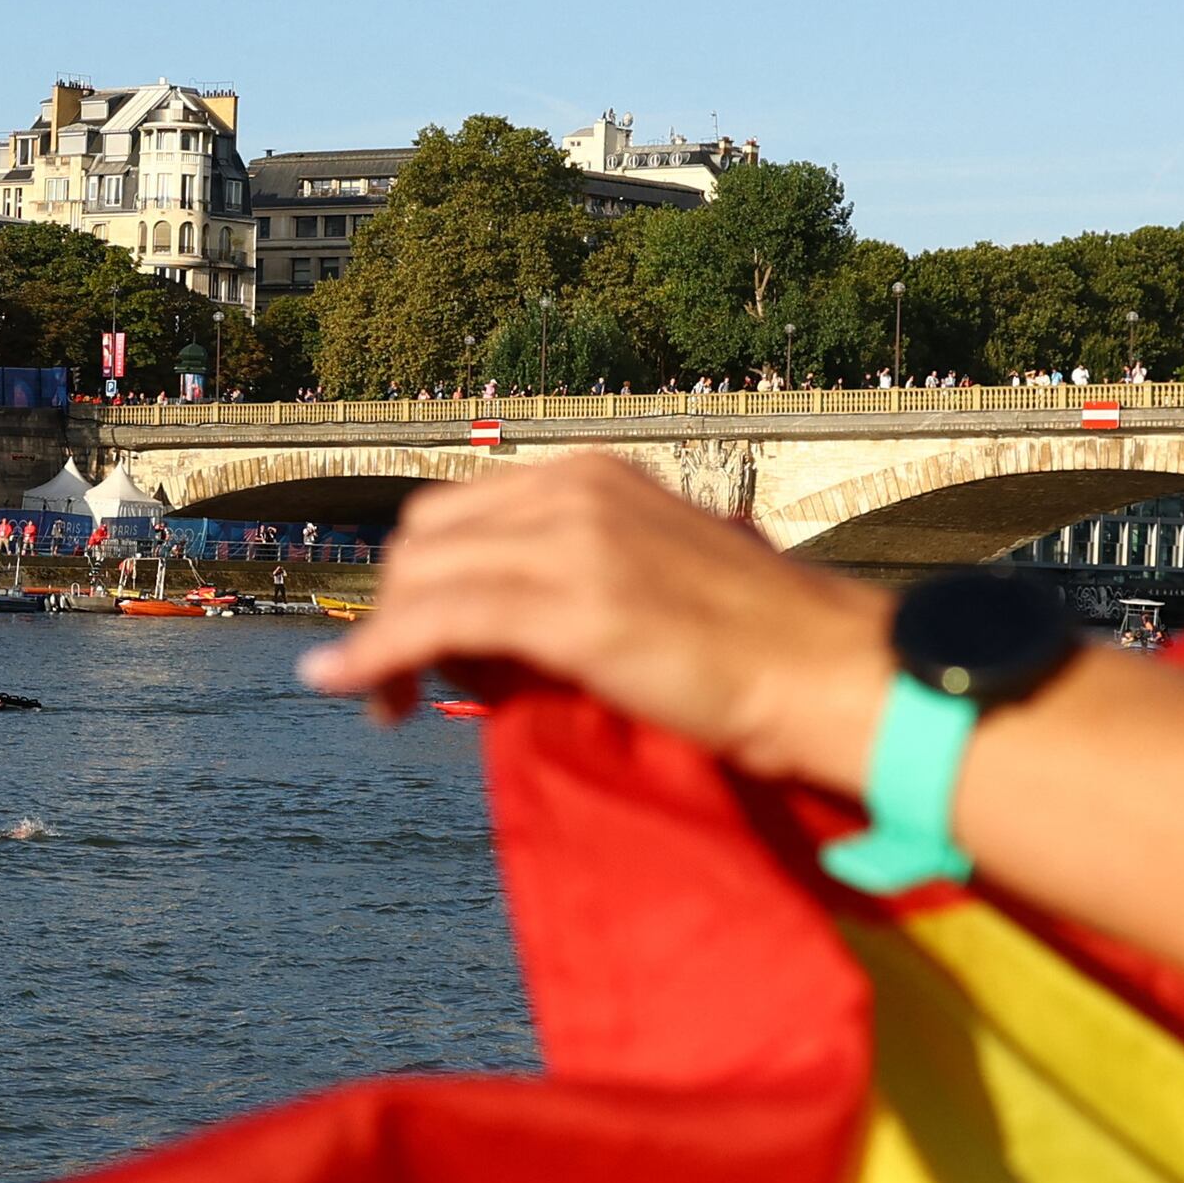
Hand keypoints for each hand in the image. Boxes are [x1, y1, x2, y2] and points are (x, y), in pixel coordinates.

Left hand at [298, 452, 898, 797]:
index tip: (419, 645)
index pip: (463, 513)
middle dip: (395, 607)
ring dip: (383, 641)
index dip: (423, 579)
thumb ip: (582, 580)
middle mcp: (576, 490)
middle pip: (427, 536)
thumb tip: (503, 639)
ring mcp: (573, 542)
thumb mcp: (658, 580)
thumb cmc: (766, 650)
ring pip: (421, 576)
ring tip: (387, 705)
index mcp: (595, 477)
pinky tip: (346, 684)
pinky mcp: (571, 606)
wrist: (837, 674)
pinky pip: (435, 620)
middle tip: (398, 686)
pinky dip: (377, 654)